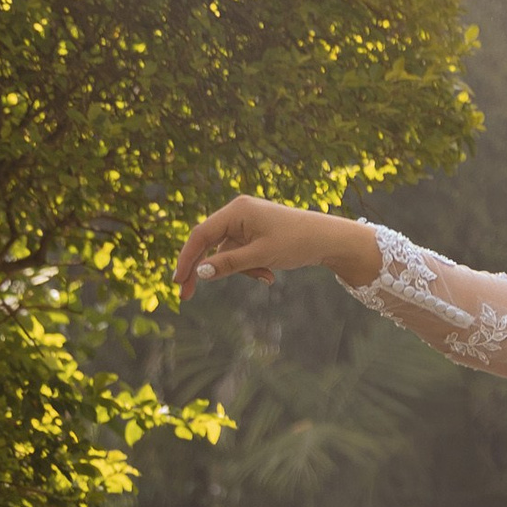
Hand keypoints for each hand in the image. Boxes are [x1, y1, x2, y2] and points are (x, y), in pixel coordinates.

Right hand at [175, 196, 373, 301]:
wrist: (329, 240)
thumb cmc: (297, 242)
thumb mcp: (261, 256)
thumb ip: (229, 264)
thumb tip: (199, 272)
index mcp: (237, 210)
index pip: (201, 235)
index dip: (186, 258)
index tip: (177, 281)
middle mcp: (238, 213)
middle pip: (209, 244)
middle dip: (205, 270)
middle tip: (187, 295)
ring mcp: (246, 223)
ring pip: (227, 254)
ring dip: (242, 271)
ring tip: (266, 277)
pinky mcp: (255, 234)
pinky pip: (242, 255)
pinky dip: (252, 268)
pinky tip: (270, 275)